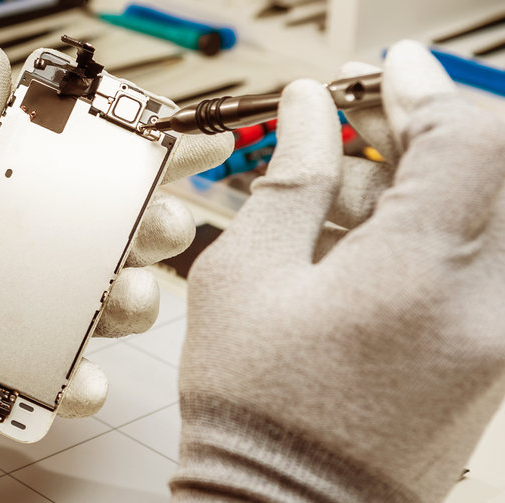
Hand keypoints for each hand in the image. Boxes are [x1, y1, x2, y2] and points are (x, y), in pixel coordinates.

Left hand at [0, 45, 232, 416]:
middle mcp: (53, 252)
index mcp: (37, 195)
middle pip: (138, 239)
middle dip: (165, 230)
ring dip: (137, 303)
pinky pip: (68, 381)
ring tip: (121, 296)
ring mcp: (42, 310)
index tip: (205, 141)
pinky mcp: (19, 363)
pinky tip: (81, 379)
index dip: (166, 154)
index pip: (113, 168)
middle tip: (159, 224)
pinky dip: (83, 385)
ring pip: (120, 309)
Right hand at [172, 40, 504, 500]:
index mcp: (419, 276)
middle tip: (354, 126)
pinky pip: (483, 262)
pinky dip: (432, 232)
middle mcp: (487, 305)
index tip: (383, 73)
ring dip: (420, 185)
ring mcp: (502, 335)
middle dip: (424, 131)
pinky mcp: (496, 355)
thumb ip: (292, 179)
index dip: (421, 90)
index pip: (464, 139)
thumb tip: (309, 111)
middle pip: (494, 167)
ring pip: (487, 213)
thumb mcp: (247, 277)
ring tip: (330, 205)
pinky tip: (358, 249)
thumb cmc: (255, 410)